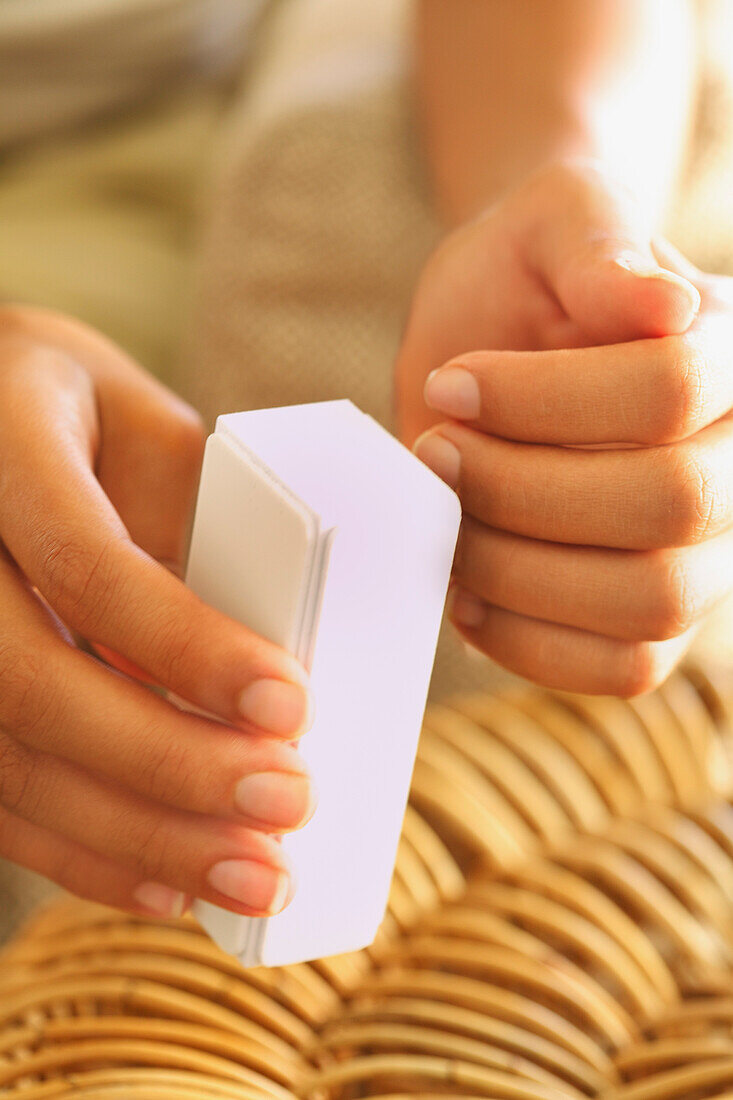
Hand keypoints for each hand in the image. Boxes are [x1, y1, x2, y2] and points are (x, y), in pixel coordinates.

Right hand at [0, 305, 316, 917]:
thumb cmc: (74, 412)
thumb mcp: (139, 421)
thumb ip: (193, 517)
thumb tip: (281, 647)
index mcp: (6, 451)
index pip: (87, 566)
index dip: (186, 645)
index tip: (290, 705)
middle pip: (34, 686)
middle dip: (170, 764)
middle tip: (287, 804)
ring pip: (9, 762)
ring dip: (139, 838)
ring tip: (251, 875)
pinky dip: (86, 854)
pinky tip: (170, 886)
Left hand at [395, 160, 732, 695]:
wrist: (510, 333)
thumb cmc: (533, 271)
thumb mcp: (556, 220)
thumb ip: (601, 246)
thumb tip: (668, 308)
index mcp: (732, 352)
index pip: (672, 388)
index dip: (545, 398)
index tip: (451, 383)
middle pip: (669, 502)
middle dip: (521, 487)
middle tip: (436, 454)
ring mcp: (712, 551)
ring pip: (651, 599)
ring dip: (519, 569)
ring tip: (447, 524)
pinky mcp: (660, 617)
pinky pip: (627, 666)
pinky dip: (533, 644)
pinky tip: (467, 596)